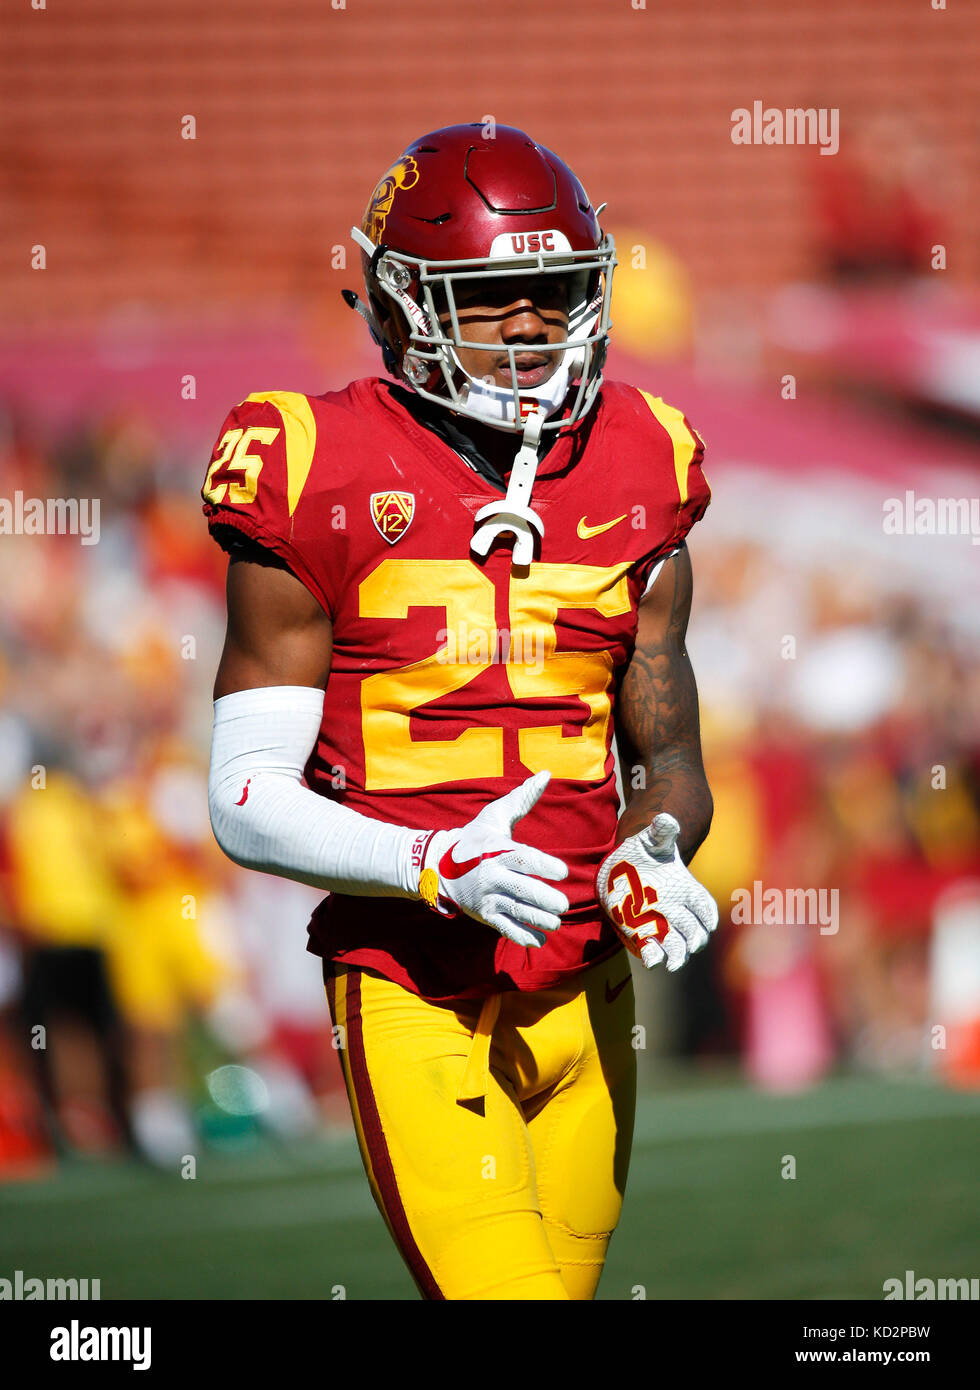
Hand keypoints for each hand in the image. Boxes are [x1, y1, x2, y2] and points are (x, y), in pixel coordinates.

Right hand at [419, 771, 568, 948]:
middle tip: (563, 905)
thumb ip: (523, 799)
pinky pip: (504, 927)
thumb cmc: (475, 837)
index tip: (563, 872)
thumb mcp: (496, 816)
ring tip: (556, 922)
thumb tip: (545, 774)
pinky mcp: (483, 914)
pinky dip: (521, 936)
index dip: (544, 866)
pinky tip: (539, 940)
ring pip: (515, 911)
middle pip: (521, 889)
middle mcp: (491, 875)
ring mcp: (486, 896)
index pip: (523, 858)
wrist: (438, 864)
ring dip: (538, 920)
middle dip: (544, 899)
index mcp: (498, 850)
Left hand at [596, 814, 717, 970]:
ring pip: (677, 945)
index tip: (708, 923)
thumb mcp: (653, 840)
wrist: (622, 867)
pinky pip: (652, 950)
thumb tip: (666, 819)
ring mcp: (661, 925)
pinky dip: (652, 956)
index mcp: (686, 889)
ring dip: (677, 956)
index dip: (708, 916)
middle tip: (690, 946)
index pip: (704, 906)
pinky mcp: (642, 935)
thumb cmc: (644, 853)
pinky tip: (650, 959)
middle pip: (694, 930)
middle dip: (694, 940)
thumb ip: (661, 832)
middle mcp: (677, 911)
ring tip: (672, 964)